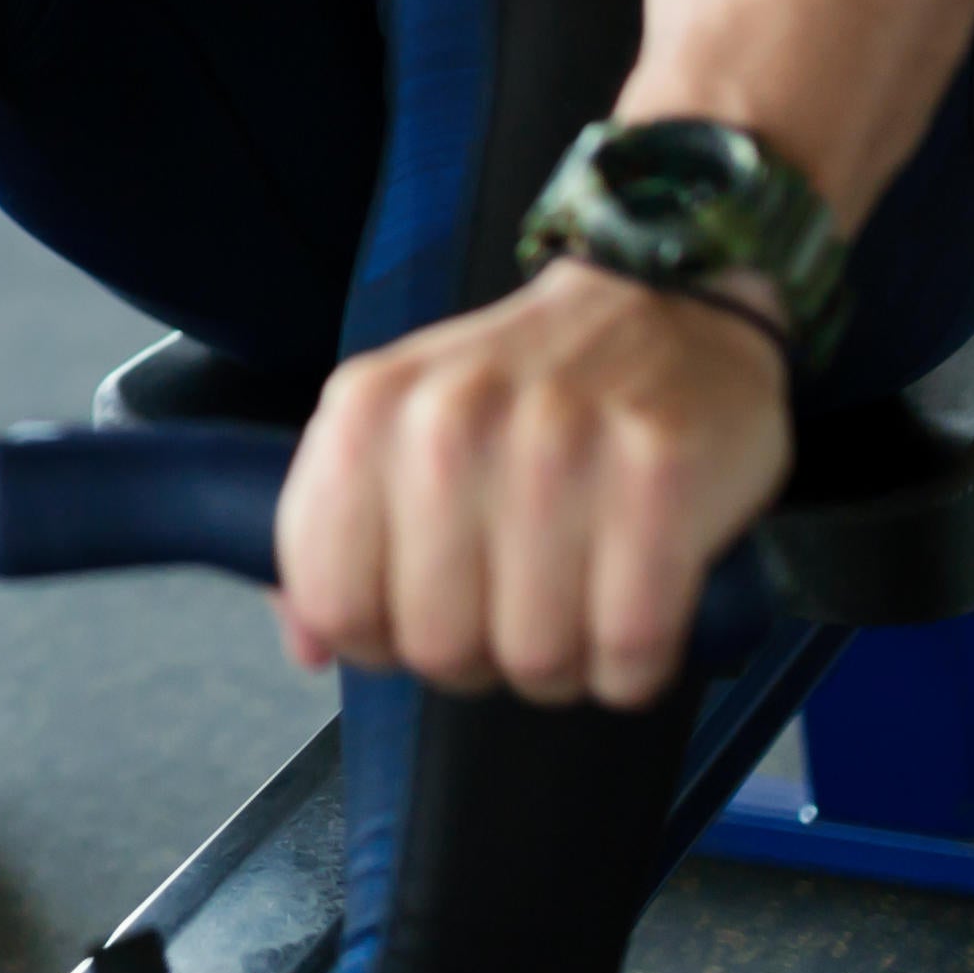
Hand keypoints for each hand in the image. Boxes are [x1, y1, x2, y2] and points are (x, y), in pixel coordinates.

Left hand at [275, 265, 794, 707]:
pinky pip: (628, 648)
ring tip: (576, 603)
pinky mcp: (659, 474)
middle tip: (512, 606)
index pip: (333, 601)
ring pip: (535, 660)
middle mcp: (452, 420)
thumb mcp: (399, 427)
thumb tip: (308, 645)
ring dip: (563, 664)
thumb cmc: (524, 394)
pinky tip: (634, 606)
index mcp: (368, 408)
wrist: (664, 309)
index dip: (378, 640)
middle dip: (480, 659)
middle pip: (437, 646)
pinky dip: (634, 662)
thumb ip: (335, 533)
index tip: (418, 612)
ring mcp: (559, 444)